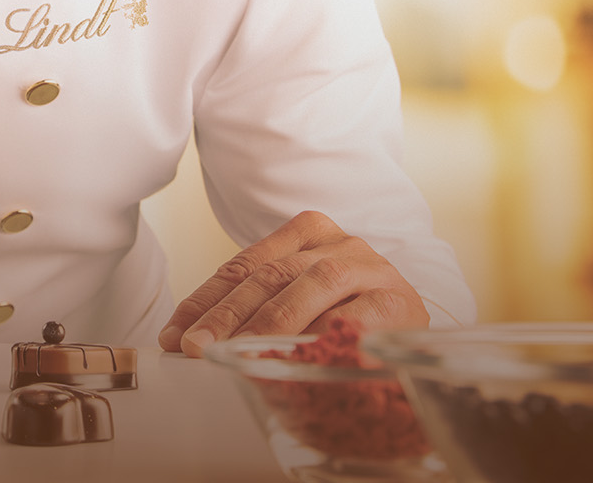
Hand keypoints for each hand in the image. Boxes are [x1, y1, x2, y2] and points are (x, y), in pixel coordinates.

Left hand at [157, 210, 427, 356]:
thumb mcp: (299, 307)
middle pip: (271, 274)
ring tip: (238, 353)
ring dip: (270, 322)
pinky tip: (295, 357)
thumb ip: (257, 310)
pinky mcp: (398, 302)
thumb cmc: (349, 322)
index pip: (246, 264)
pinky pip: (353, 318)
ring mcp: (371, 269)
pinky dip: (322, 336)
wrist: (418, 340)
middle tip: (196, 347)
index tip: (174, 334)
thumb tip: (192, 340)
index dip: (205, 298)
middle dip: (227, 313)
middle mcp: (339, 244)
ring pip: (311, 284)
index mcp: (309, 235)